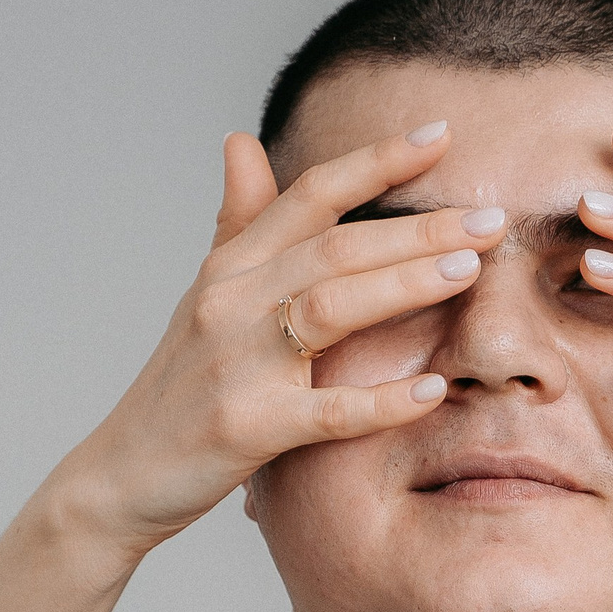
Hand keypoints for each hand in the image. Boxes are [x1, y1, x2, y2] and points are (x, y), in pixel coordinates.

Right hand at [52, 123, 506, 573]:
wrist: (121, 476)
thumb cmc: (179, 387)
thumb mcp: (205, 296)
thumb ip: (238, 223)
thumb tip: (241, 140)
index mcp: (231, 267)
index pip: (311, 195)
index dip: (376, 161)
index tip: (442, 135)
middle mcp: (230, 302)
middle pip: (336, 246)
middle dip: (419, 227)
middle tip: (492, 218)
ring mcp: (236, 364)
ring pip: (330, 307)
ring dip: (404, 285)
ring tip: (471, 270)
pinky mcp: (246, 429)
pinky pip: (326, 411)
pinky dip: (380, 400)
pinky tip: (431, 389)